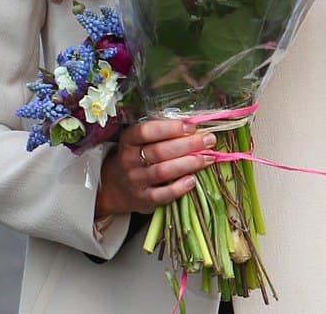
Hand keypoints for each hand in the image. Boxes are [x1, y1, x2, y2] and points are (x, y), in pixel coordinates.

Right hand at [95, 120, 215, 216]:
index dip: (170, 128)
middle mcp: (129, 160)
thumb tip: (193, 125)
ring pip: (163, 171)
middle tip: (209, 140)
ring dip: (189, 163)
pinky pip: (163, 195)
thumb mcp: (141, 140)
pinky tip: (192, 180)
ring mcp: (135, 181)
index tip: (191, 126)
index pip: (146, 131)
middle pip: (159, 151)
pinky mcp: (143, 199)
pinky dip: (179, 188)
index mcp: (129, 140)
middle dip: (188, 144)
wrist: (117, 186)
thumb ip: (162, 132)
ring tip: (207, 158)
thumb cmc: (137, 156)